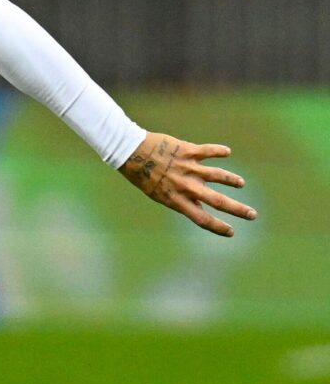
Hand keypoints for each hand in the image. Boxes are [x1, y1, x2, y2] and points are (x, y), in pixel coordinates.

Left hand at [120, 133, 254, 236]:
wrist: (130, 152)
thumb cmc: (144, 175)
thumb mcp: (160, 194)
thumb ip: (182, 201)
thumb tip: (202, 210)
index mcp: (176, 199)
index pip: (201, 219)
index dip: (217, 227)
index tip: (232, 232)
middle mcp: (185, 186)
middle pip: (216, 201)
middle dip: (237, 209)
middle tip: (253, 215)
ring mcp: (188, 168)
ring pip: (218, 175)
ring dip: (231, 180)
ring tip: (240, 184)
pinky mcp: (188, 151)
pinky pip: (208, 151)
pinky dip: (219, 151)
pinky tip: (227, 152)